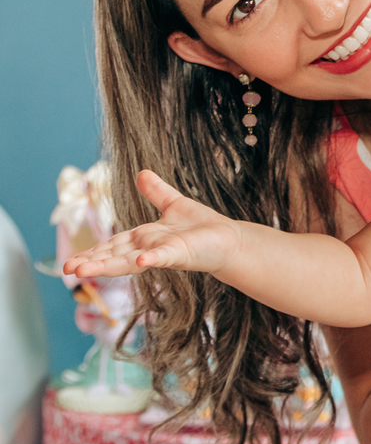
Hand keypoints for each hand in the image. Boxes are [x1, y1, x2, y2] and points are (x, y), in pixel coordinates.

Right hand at [62, 170, 240, 277]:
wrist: (231, 240)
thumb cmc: (204, 228)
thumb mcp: (175, 205)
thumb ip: (157, 192)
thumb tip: (142, 173)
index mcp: (145, 237)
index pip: (113, 245)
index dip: (92, 252)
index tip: (69, 262)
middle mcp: (150, 248)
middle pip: (115, 255)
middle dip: (92, 262)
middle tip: (67, 270)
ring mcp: (165, 252)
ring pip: (131, 260)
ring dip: (107, 265)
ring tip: (83, 271)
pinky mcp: (182, 253)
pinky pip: (165, 256)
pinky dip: (153, 258)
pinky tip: (141, 260)